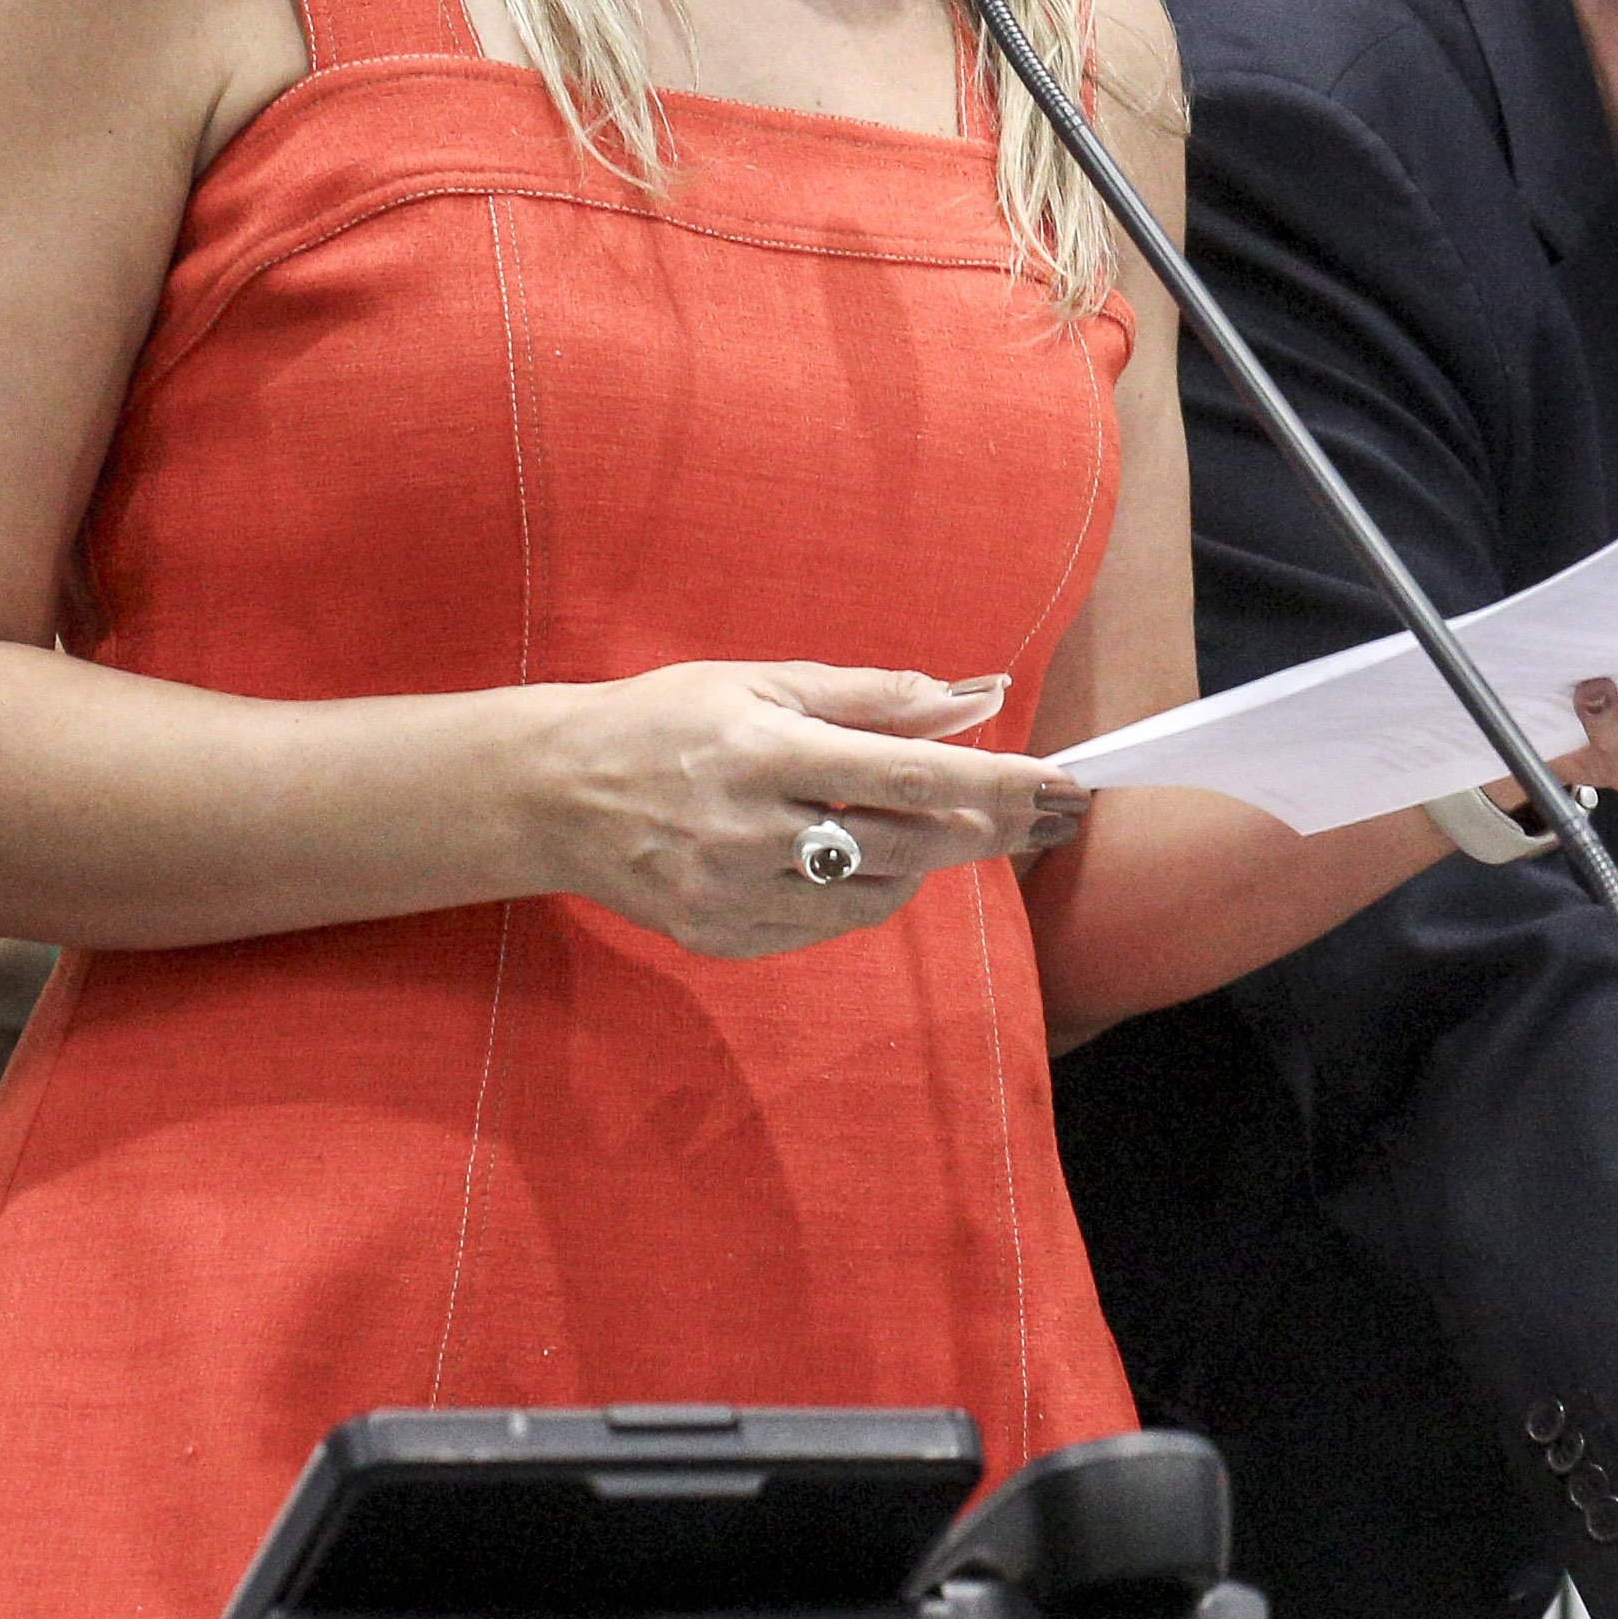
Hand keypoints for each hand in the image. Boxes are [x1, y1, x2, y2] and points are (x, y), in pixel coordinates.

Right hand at [530, 662, 1083, 960]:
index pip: (911, 777)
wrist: (555, 794)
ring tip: (927, 828)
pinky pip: (827, 927)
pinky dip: (864, 895)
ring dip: (923, 862)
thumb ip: (872, 696)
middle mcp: (752, 829)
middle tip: (1037, 816)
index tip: (1061, 787)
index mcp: (767, 752)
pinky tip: (863, 861)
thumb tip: (972, 698)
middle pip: (907, 844)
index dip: (997, 785)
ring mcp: (734, 892)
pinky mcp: (720, 935)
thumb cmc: (668, 720)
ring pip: (876, 895)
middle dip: (986, 830)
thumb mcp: (764, 683)